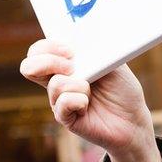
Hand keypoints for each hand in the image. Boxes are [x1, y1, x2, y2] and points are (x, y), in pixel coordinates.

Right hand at [20, 40, 161, 161]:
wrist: (133, 120)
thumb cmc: (123, 90)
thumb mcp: (111, 61)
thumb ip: (93, 49)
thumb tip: (78, 42)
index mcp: (65, 64)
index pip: (38, 51)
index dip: (47, 46)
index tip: (70, 50)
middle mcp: (58, 81)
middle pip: (29, 67)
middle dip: (49, 61)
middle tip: (72, 66)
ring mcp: (59, 100)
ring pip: (55, 84)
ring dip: (79, 84)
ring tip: (92, 91)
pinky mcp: (65, 118)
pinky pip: (63, 103)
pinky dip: (79, 100)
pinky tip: (88, 105)